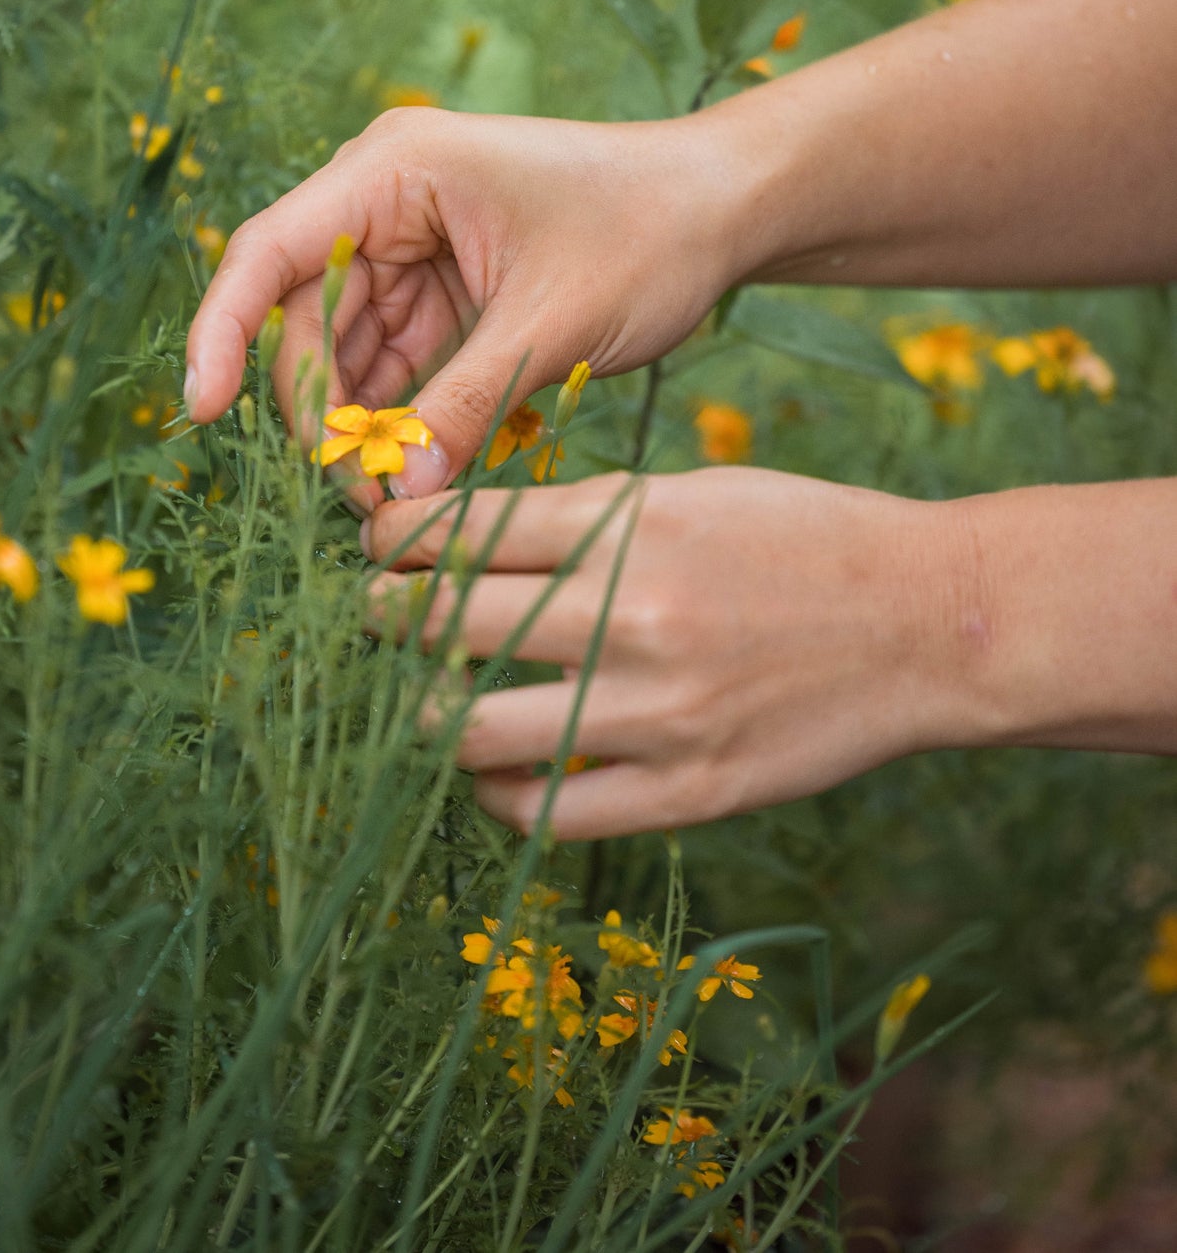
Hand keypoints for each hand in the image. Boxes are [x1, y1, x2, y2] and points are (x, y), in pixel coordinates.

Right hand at [183, 108, 751, 505]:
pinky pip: (392, 360)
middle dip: (318, 408)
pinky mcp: (442, 288)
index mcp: (395, 170)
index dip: (223, 334)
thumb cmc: (647, 232)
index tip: (201, 413)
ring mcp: (412, 246)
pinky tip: (411, 467)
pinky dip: (396, 413)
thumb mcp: (550, 324)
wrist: (722, 208)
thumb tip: (398, 499)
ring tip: (389, 496)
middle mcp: (385, 201)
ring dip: (356, 421)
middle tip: (360, 497)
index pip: (271, 253)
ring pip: (344, 348)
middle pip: (304, 315)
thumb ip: (462, 407)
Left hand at [364, 468, 970, 839]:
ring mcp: (655, 715)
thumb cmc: (802, 539)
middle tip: (379, 618)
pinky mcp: (686, 792)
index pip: (455, 532)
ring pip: (468, 732)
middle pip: (437, 627)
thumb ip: (576, 519)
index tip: (377, 550)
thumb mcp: (686, 493)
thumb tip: (461, 541)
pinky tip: (499, 769)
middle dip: (382, 618)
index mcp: (626, 525)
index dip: (389, 541)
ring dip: (424, 716)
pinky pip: (545, 812)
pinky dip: (499, 792)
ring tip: (429, 701)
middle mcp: (629, 617)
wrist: (928, 624)